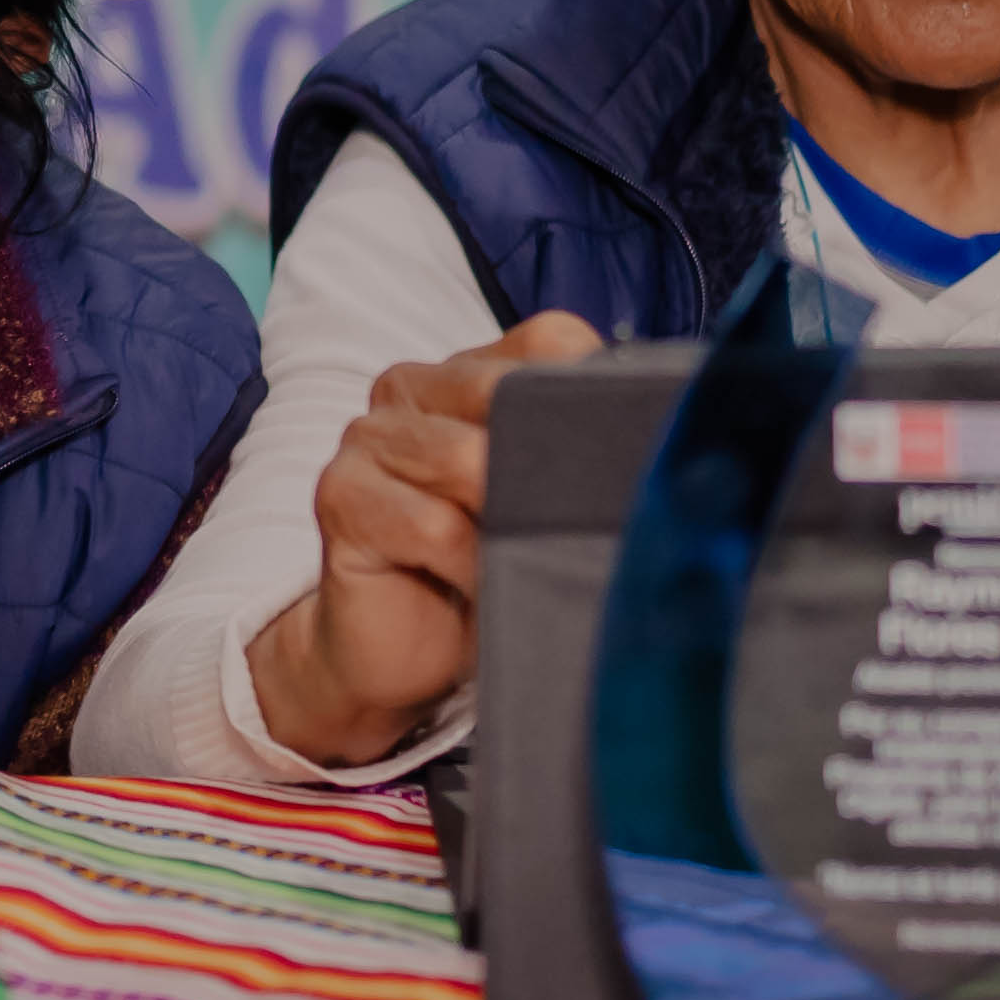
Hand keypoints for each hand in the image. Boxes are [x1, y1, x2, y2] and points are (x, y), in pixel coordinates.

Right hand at [248, 310, 604, 767]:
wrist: (397, 659)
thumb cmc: (482, 574)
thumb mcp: (540, 507)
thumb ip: (575, 459)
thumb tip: (659, 444)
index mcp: (464, 374)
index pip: (549, 340)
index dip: (596, 393)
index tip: (629, 454)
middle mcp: (409, 390)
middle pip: (506, 390)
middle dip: (557, 464)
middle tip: (586, 521)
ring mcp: (367, 439)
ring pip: (467, 459)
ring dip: (514, 528)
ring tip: (527, 567)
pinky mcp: (340, 496)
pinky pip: (433, 525)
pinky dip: (473, 570)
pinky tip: (482, 593)